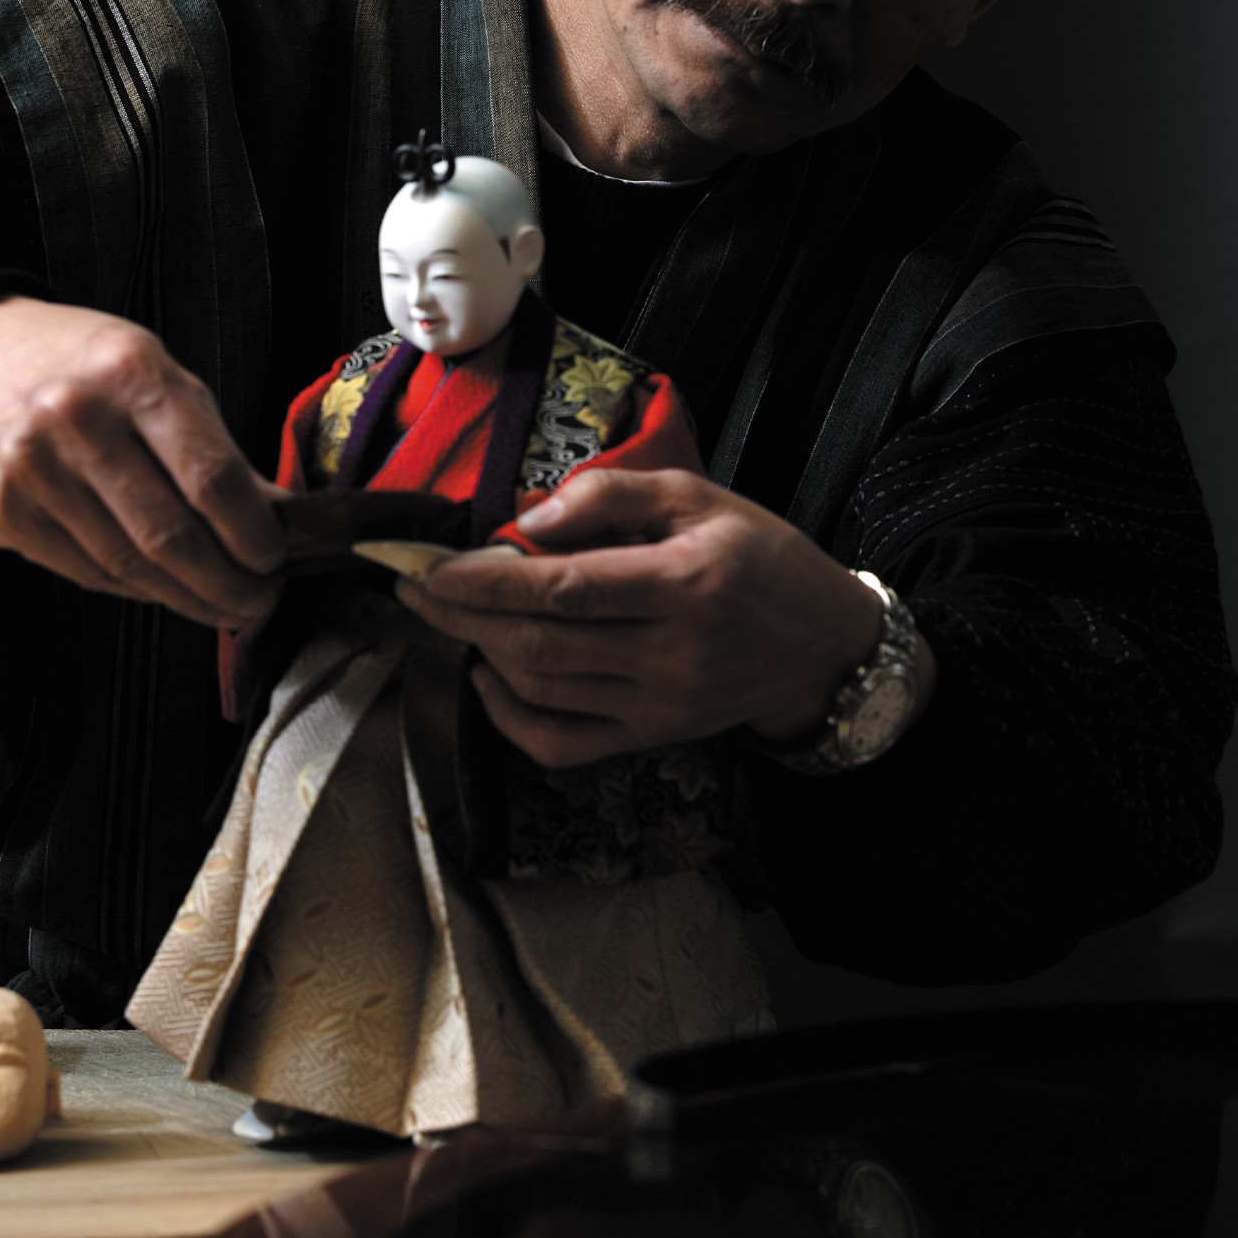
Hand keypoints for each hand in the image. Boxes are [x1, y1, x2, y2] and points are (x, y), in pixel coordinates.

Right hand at [0, 295, 284, 626]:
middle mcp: (75, 419)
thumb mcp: (162, 373)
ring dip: (186, 598)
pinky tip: (164, 589)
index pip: (209, 476)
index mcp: (131, 373)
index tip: (275, 559)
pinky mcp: (3, 512)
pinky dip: (135, 591)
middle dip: (227, 583)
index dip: (252, 533)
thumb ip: (213, 444)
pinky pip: (85, 572)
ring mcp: (32, 470)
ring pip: (127, 565)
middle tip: (259, 599)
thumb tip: (273, 517)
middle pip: (169, 534)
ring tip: (222, 604)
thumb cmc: (86, 363)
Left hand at [395, 467, 930, 766]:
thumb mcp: (701, 497)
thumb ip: (613, 495)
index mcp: (684, 584)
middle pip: (540, 643)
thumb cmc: (761, 558)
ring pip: (543, 688)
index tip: (430, 565)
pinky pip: (563, 743)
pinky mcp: (651, 737)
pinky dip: (510, 718)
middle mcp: (670, 653)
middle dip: (462, 616)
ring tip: (448, 614)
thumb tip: (531, 518)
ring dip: (480, 652)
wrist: (823, 646)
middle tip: (414, 586)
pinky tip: (488, 677)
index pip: (564, 588)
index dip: (486, 581)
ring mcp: (659, 705)